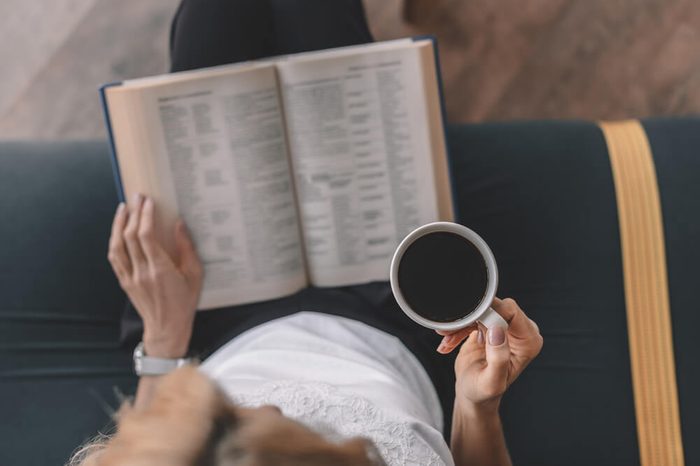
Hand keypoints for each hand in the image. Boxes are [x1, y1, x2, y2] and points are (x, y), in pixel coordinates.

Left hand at [108, 194, 203, 357]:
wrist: (167, 328)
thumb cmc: (184, 302)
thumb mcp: (195, 275)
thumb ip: (187, 249)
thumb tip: (179, 225)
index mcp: (160, 269)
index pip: (146, 236)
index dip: (145, 216)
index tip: (149, 202)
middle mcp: (141, 272)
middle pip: (130, 237)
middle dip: (133, 214)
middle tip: (138, 198)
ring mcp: (130, 278)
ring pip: (117, 246)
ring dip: (118, 225)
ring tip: (123, 209)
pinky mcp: (125, 282)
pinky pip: (115, 258)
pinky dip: (115, 241)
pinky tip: (118, 231)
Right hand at [437, 298, 542, 410]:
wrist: (472, 394)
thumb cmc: (484, 393)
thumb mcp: (492, 382)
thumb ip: (498, 357)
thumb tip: (497, 329)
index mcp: (528, 342)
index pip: (511, 312)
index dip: (489, 314)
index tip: (470, 324)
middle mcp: (520, 332)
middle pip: (495, 307)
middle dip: (471, 318)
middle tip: (452, 332)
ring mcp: (504, 327)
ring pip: (480, 310)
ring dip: (460, 324)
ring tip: (446, 340)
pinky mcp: (488, 325)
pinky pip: (471, 316)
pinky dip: (457, 328)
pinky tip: (447, 343)